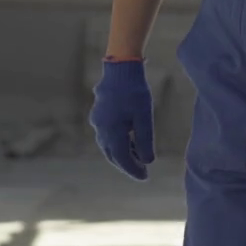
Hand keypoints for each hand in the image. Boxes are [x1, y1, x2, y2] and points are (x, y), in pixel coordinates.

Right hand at [89, 58, 155, 179]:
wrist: (120, 68)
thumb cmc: (135, 92)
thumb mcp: (144, 117)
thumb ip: (145, 141)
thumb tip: (147, 161)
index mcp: (111, 132)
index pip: (122, 158)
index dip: (133, 170)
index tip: (145, 177)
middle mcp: (101, 128)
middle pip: (113, 153)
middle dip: (127, 164)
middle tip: (141, 170)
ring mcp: (98, 120)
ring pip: (109, 144)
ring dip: (122, 152)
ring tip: (138, 156)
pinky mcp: (99, 112)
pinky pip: (107, 133)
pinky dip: (118, 141)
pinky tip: (129, 140)